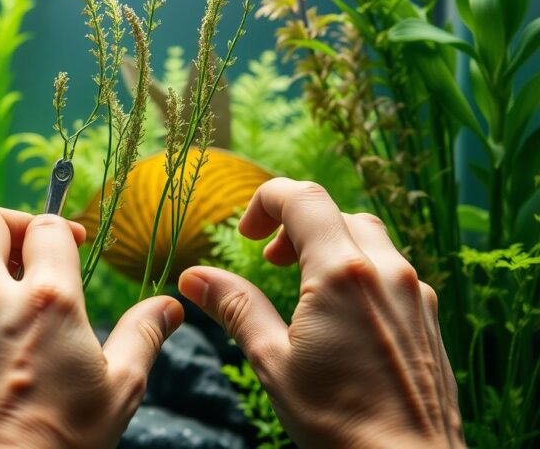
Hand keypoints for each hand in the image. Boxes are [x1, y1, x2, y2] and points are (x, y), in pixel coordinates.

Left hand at [0, 206, 184, 448]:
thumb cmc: (60, 444)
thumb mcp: (118, 390)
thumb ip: (143, 335)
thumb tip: (169, 306)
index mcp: (44, 299)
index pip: (47, 226)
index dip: (63, 229)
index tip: (72, 247)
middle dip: (8, 224)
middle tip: (27, 250)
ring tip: (3, 304)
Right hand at [179, 178, 463, 448]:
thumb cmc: (338, 420)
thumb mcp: (273, 361)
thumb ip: (235, 307)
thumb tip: (192, 275)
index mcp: (342, 274)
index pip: (303, 198)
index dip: (266, 201)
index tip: (245, 234)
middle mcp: (386, 271)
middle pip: (336, 213)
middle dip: (295, 224)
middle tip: (268, 260)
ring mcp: (414, 292)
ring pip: (368, 237)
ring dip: (328, 243)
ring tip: (301, 285)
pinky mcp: (428, 316)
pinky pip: (391, 268)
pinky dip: (357, 268)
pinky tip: (338, 313)